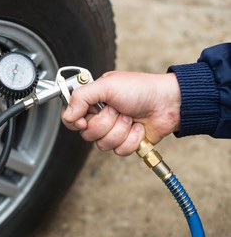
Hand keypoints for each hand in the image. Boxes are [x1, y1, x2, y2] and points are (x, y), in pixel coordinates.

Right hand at [61, 71, 180, 155]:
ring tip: (130, 117)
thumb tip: (67, 114)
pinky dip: (132, 139)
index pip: (71, 118)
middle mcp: (100, 117)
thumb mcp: (107, 85)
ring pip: (103, 144)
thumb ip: (82, 97)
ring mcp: (112, 131)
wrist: (168, 103)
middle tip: (118, 110)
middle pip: (87, 134)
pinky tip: (138, 128)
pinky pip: (119, 151)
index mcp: (92, 101)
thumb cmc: (141, 89)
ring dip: (121, 130)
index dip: (76, 122)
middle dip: (106, 122)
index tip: (85, 119)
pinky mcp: (125, 143)